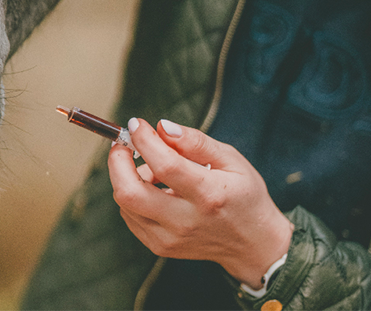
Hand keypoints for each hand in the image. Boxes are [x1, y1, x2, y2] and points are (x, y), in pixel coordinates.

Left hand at [108, 118, 292, 288]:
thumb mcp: (231, 159)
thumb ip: (195, 141)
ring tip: (153, 167)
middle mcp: (185, 221)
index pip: (165, 165)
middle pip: (129, 192)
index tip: (136, 124)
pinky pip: (130, 215)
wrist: (253, 245)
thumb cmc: (244, 195)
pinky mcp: (160, 247)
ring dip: (127, 176)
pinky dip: (132, 193)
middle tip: (125, 144)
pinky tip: (154, 186)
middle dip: (117, 161)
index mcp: (209, 194)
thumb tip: (162, 126)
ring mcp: (170, 238)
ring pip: (125, 203)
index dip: (144, 140)